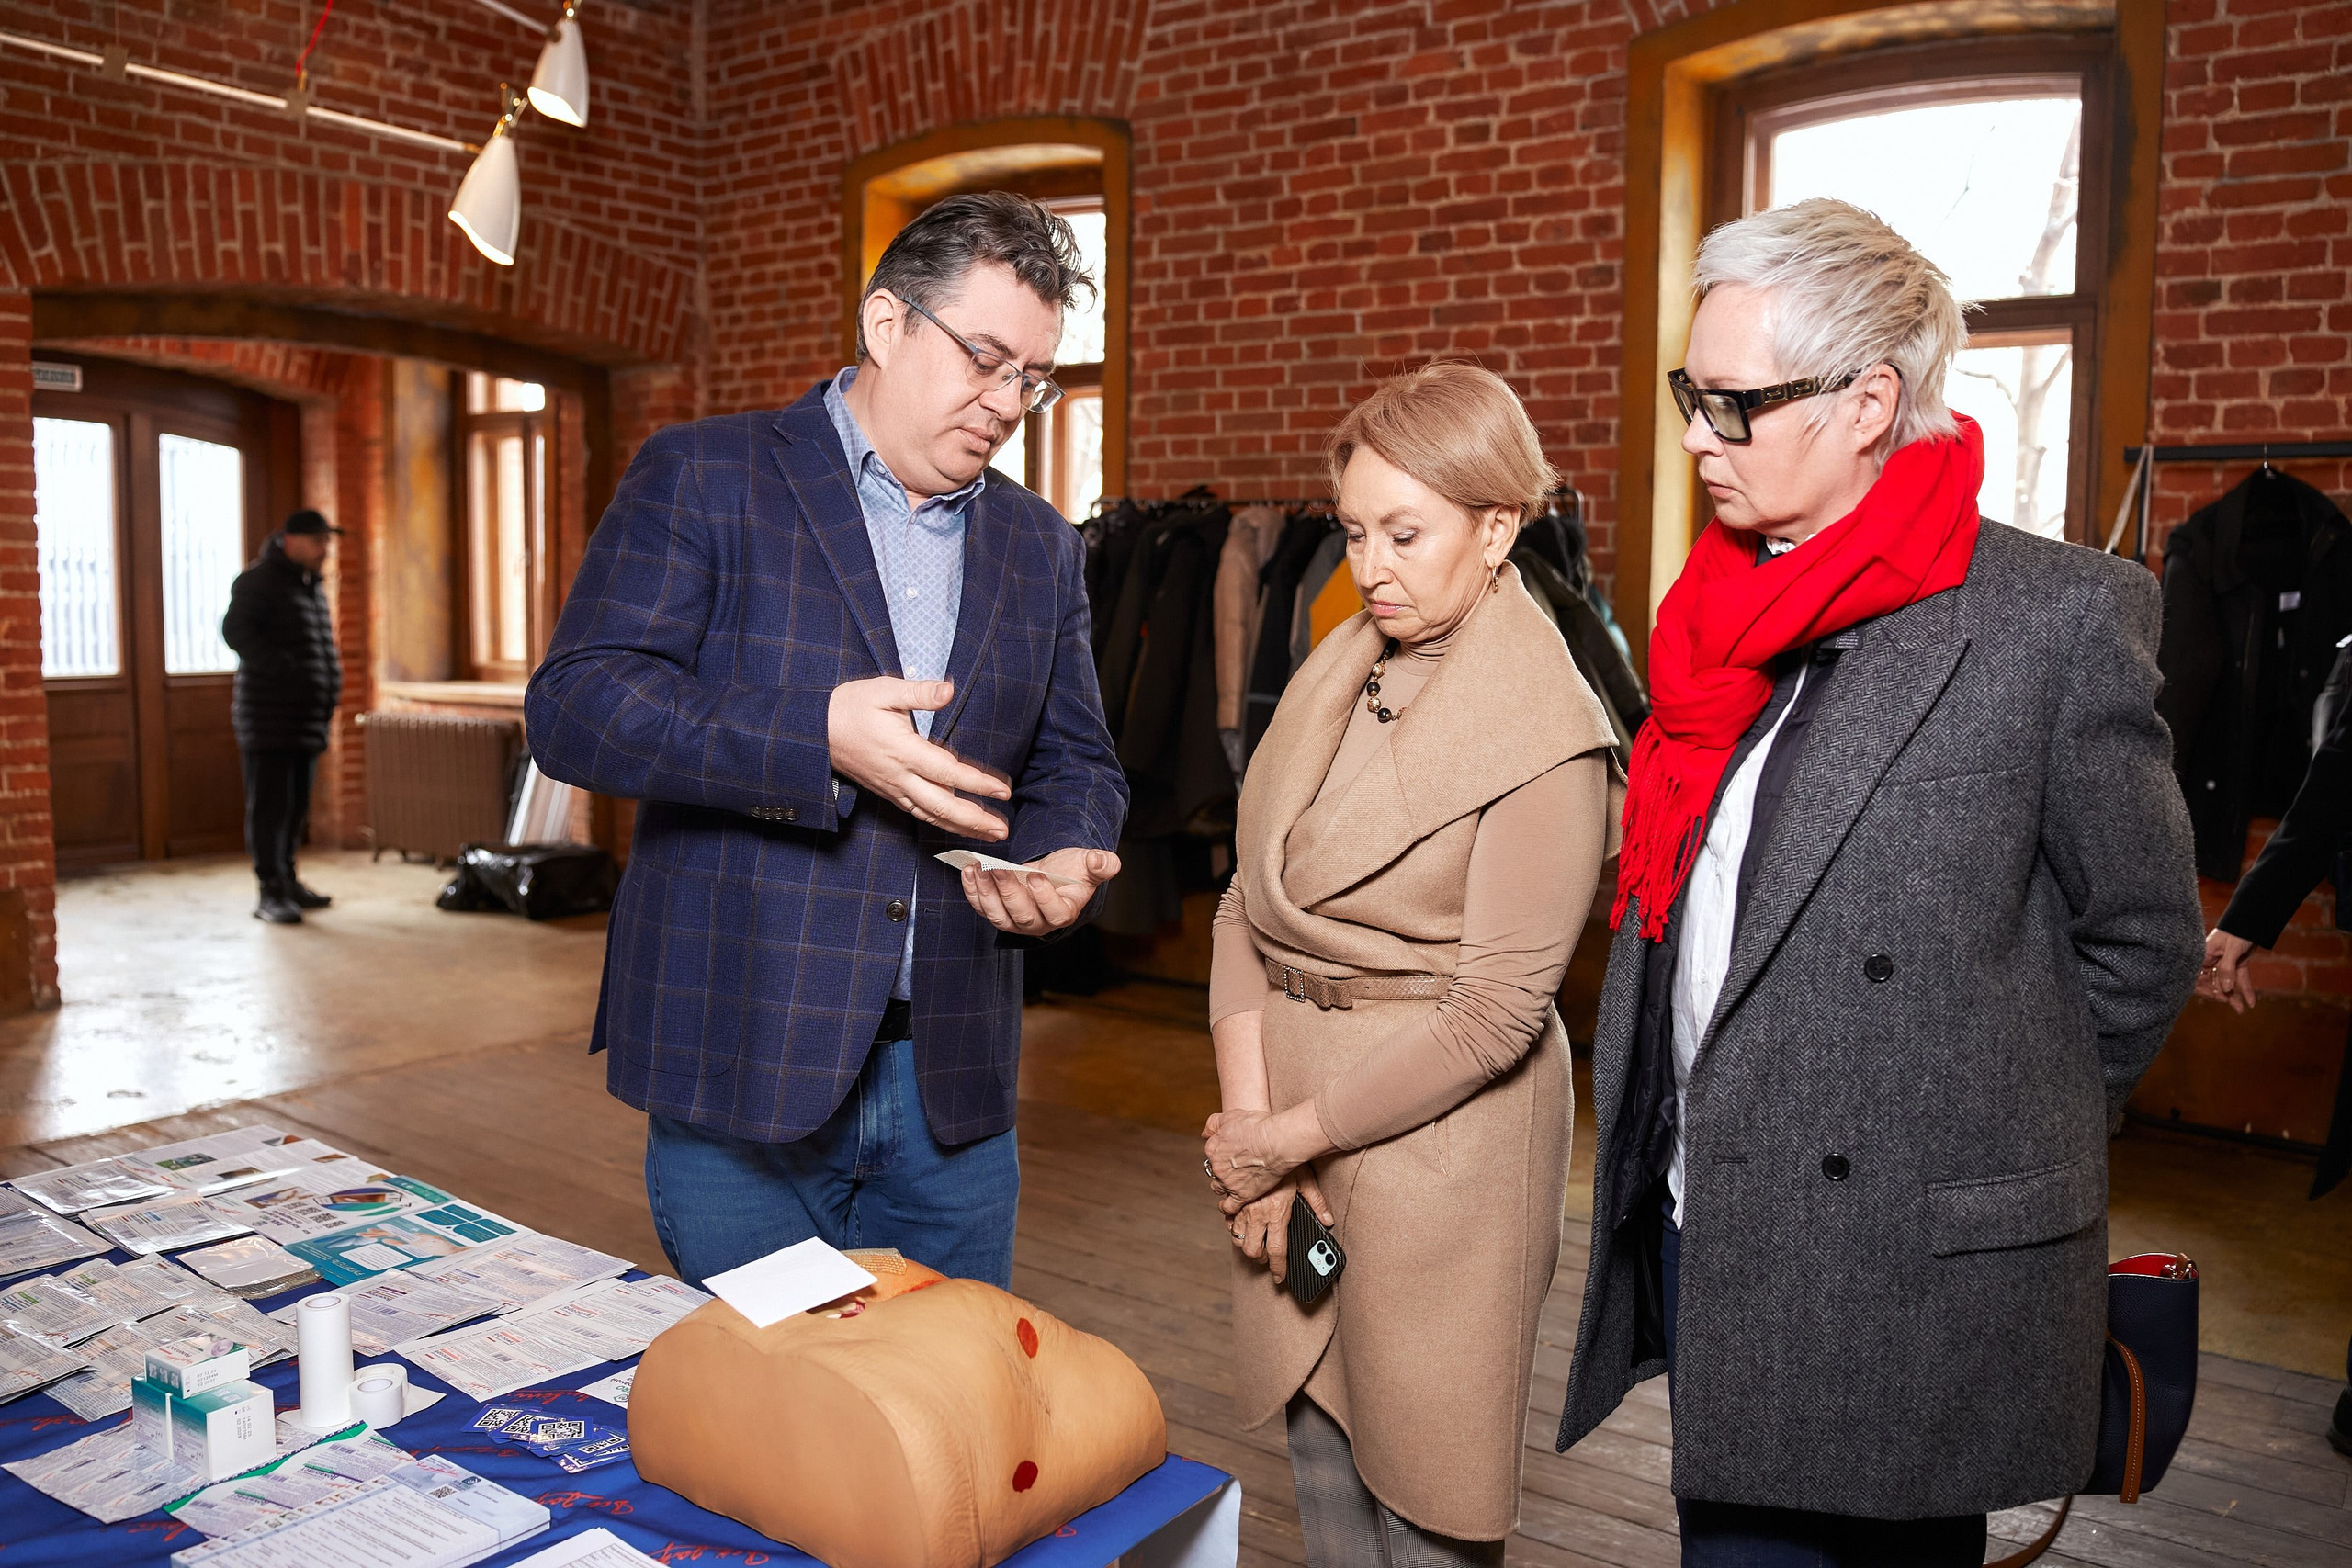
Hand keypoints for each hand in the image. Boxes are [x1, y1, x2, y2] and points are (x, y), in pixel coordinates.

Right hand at [827, 677, 1009, 840]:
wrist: (815, 730)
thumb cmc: (851, 706)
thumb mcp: (884, 690)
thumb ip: (919, 692)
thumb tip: (948, 690)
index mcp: (903, 750)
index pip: (948, 772)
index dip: (978, 783)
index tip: (1003, 790)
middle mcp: (900, 776)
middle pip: (942, 806)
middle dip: (975, 820)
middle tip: (1002, 828)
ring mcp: (893, 788)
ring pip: (931, 815)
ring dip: (962, 827)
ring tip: (990, 834)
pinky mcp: (888, 793)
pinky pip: (918, 813)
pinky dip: (941, 823)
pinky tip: (958, 827)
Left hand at [958, 847, 1119, 935]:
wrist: (1050, 873)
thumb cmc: (1071, 871)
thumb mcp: (1088, 864)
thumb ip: (1101, 863)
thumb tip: (1106, 862)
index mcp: (1064, 912)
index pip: (1055, 913)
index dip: (1044, 897)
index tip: (1036, 875)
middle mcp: (1038, 923)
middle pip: (1021, 916)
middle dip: (1008, 891)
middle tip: (998, 868)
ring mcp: (1014, 921)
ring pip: (997, 915)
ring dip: (986, 892)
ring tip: (980, 868)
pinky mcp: (996, 913)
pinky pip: (981, 907)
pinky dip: (972, 890)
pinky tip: (969, 870)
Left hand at [1204, 1107, 1299, 1206]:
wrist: (1276, 1142)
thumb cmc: (1258, 1127)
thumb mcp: (1231, 1116)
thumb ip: (1213, 1123)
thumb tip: (1205, 1133)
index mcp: (1213, 1148)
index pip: (1212, 1153)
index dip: (1222, 1153)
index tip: (1231, 1154)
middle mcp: (1217, 1166)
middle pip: (1215, 1171)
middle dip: (1223, 1169)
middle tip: (1236, 1166)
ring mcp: (1228, 1182)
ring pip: (1218, 1187)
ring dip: (1224, 1186)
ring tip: (1234, 1183)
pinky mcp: (1241, 1195)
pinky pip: (1228, 1206)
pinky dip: (1227, 1207)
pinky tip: (1230, 1204)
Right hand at [1224, 1170, 1332, 1285]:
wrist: (1263, 1140)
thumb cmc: (1286, 1159)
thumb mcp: (1306, 1180)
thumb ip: (1317, 1202)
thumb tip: (1327, 1220)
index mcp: (1277, 1213)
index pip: (1276, 1251)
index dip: (1278, 1268)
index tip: (1280, 1277)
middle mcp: (1257, 1213)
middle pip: (1252, 1250)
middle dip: (1259, 1258)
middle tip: (1267, 1257)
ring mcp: (1242, 1206)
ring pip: (1238, 1237)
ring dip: (1246, 1243)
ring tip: (1255, 1241)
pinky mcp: (1233, 1197)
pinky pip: (1228, 1219)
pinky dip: (1233, 1225)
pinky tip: (1241, 1223)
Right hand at [2197, 927, 2258, 1012]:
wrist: (2254, 920)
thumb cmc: (2238, 931)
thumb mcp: (2232, 949)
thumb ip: (2227, 969)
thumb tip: (2225, 989)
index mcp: (2203, 956)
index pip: (2196, 977)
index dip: (2203, 989)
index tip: (2216, 997)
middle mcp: (2211, 961)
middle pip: (2211, 983)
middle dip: (2221, 995)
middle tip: (2231, 1004)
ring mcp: (2224, 963)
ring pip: (2226, 984)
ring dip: (2233, 997)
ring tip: (2242, 1010)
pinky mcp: (2237, 964)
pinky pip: (2239, 979)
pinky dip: (2245, 990)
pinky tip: (2251, 1002)